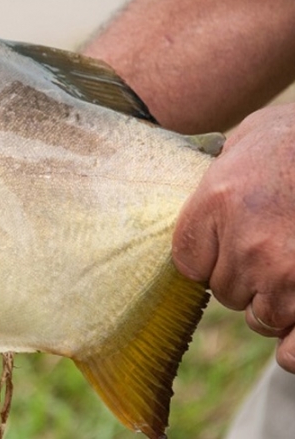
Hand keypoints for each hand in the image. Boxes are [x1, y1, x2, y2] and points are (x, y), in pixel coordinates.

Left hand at [172, 103, 294, 372]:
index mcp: (216, 201)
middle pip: (225, 290)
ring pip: (261, 314)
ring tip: (292, 261)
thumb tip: (197, 185)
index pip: (187, 262)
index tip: (230, 243)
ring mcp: (283, 268)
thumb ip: (216, 174)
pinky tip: (294, 299)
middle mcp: (245, 241)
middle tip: (274, 246)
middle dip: (246, 277)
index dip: (211, 258)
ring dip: (276, 299)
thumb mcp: (246, 140)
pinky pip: (290, 333)